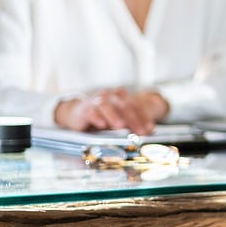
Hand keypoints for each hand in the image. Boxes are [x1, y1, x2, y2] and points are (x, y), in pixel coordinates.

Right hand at [54, 88, 168, 134]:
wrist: (76, 114)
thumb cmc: (102, 116)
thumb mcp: (118, 118)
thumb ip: (132, 122)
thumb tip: (149, 131)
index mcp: (120, 95)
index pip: (134, 105)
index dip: (143, 117)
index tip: (149, 129)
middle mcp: (109, 95)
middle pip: (123, 105)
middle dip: (133, 119)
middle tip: (139, 131)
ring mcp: (96, 101)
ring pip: (106, 106)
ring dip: (114, 116)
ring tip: (121, 126)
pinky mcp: (84, 109)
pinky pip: (91, 112)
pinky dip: (97, 117)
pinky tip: (102, 124)